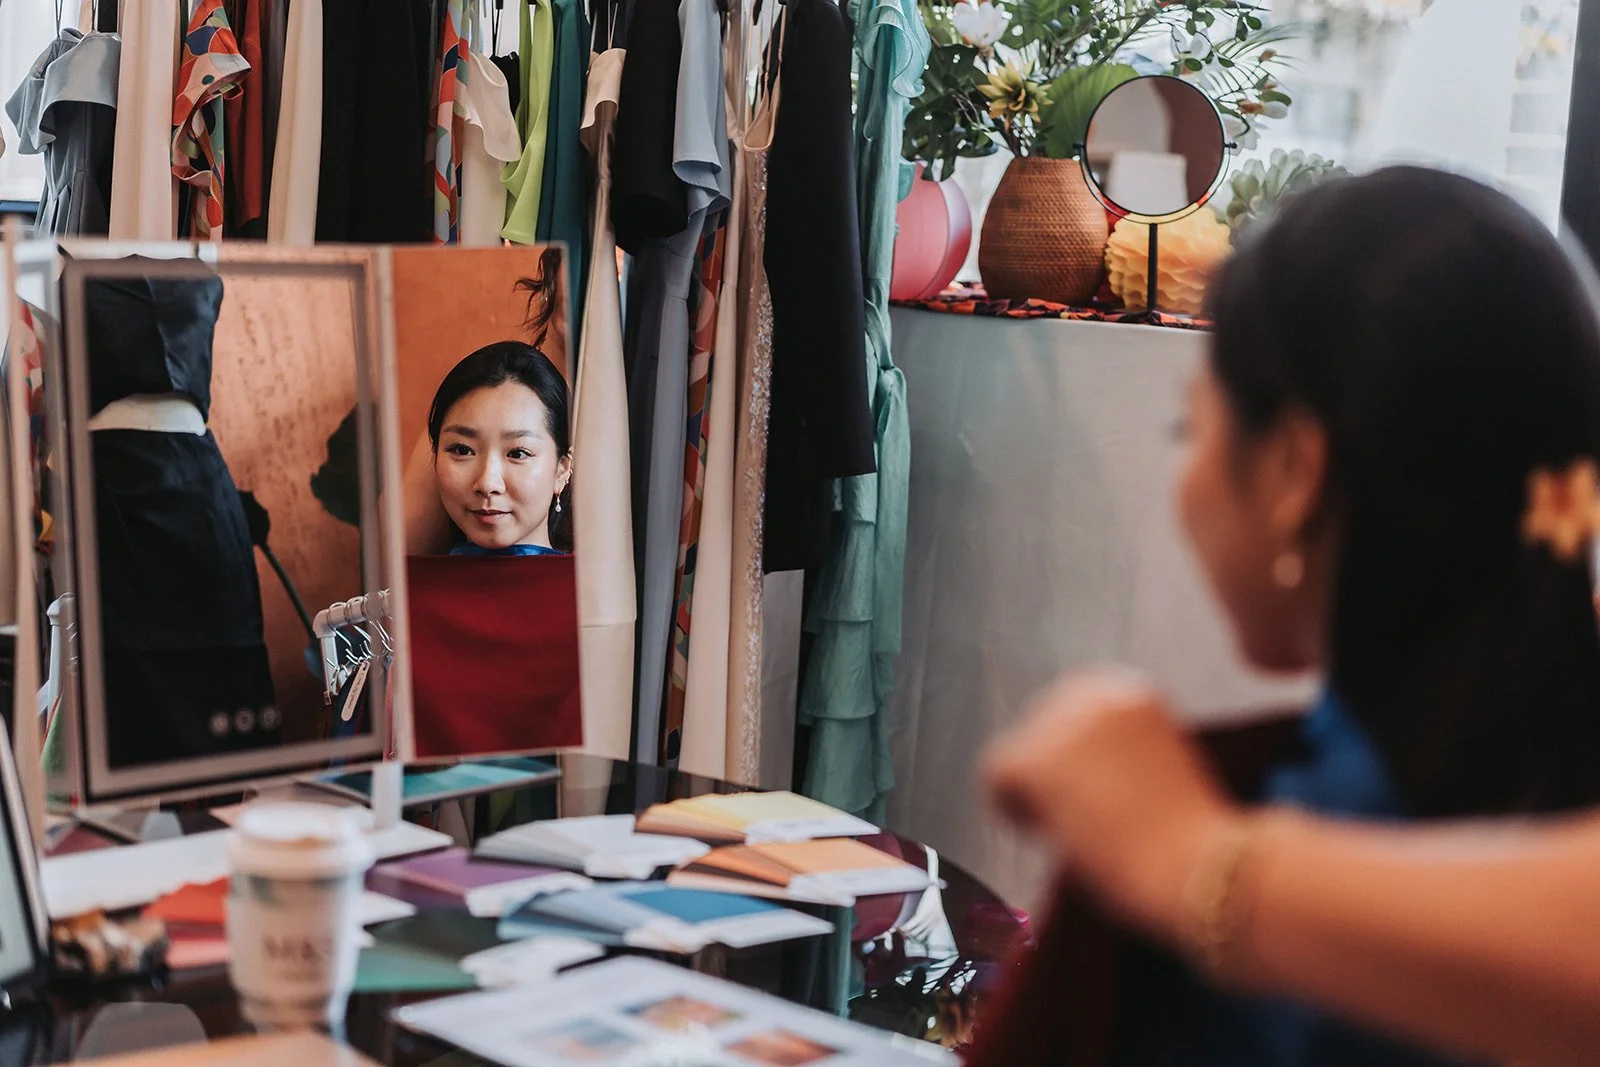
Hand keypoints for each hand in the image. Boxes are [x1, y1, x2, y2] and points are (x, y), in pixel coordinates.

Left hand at [983, 667, 1238, 938]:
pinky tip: (1053, 836)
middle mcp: (1096, 694)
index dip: (1075, 761)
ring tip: (1079, 832)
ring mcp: (1065, 724)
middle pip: (1038, 729)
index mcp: (1131, 691)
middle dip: (1052, 773)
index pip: (1071, 715)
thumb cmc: (1191, 842)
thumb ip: (1113, 757)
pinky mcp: (1039, 761)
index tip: (1096, 798)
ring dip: (1036, 794)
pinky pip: (996, 779)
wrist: (1208, 870)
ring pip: (1018, 756)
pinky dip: (1014, 812)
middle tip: (1081, 821)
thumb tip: (1065, 774)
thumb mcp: (1156, 773)